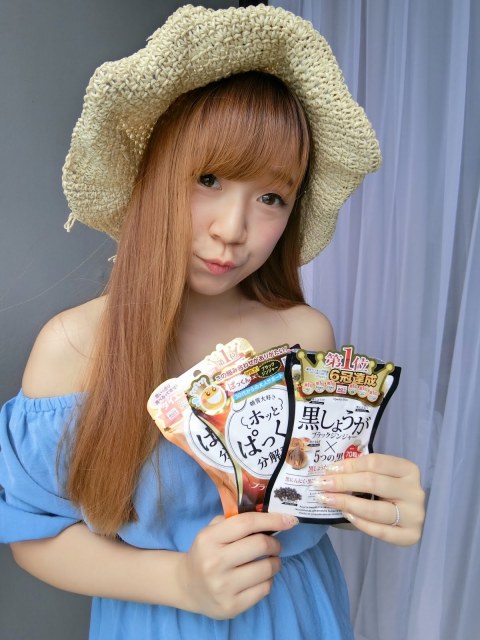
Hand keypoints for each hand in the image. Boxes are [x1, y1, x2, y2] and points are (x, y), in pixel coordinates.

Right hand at [178, 512, 298, 618]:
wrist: (187, 586)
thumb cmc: (206, 552)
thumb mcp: (212, 531)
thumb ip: (234, 521)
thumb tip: (270, 516)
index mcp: (209, 539)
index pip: (247, 523)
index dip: (272, 519)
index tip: (290, 519)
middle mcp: (214, 562)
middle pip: (260, 545)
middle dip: (275, 543)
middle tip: (275, 545)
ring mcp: (222, 587)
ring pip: (266, 569)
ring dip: (275, 562)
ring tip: (270, 561)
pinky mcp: (232, 606)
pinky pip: (264, 589)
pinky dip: (268, 580)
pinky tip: (260, 577)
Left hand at [314, 453, 424, 545]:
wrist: (405, 517)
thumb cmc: (386, 492)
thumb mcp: (378, 477)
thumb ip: (360, 473)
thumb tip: (329, 472)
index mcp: (409, 470)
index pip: (375, 462)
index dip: (349, 465)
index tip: (329, 469)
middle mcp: (416, 491)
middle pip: (372, 483)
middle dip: (342, 483)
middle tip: (320, 484)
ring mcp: (415, 515)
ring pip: (374, 509)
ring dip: (345, 503)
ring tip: (326, 499)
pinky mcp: (411, 536)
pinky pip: (380, 531)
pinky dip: (360, 522)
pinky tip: (345, 514)